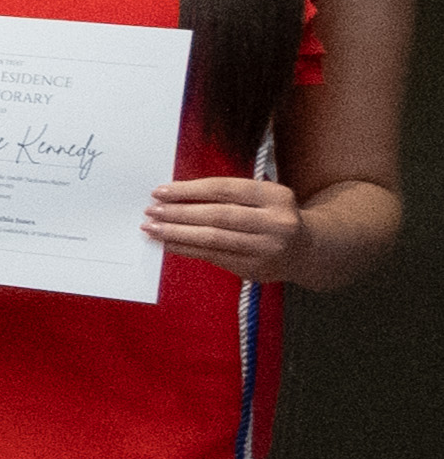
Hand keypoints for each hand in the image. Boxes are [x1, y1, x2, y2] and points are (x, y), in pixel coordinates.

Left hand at [148, 174, 310, 283]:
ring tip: (152, 228)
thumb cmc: (272, 217)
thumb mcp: (263, 198)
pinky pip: (214, 257)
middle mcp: (276, 222)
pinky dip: (187, 249)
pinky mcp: (256, 269)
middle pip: (217, 215)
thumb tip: (175, 195)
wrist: (305, 251)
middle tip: (151, 211)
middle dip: (179, 213)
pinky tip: (169, 244)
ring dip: (177, 234)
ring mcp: (267, 248)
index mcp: (276, 196)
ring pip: (214, 239)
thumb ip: (229, 195)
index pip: (225, 189)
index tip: (161, 191)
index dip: (189, 189)